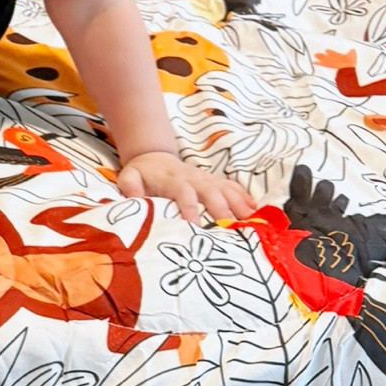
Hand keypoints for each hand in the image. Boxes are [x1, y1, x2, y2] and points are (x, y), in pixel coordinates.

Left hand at [115, 151, 256, 225]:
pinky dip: (245, 198)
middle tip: (232, 229)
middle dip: (222, 209)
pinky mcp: (214, 181)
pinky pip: (232, 188)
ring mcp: (206, 178)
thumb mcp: (129, 177)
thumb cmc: (142, 173)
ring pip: (226, 189)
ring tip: (252, 222)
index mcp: (172, 179)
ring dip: (240, 205)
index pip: (183, 192)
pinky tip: (257, 212)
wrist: (154, 156)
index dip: (190, 207)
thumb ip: (130, 187)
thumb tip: (136, 201)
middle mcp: (193, 177)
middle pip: (211, 191)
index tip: (195, 227)